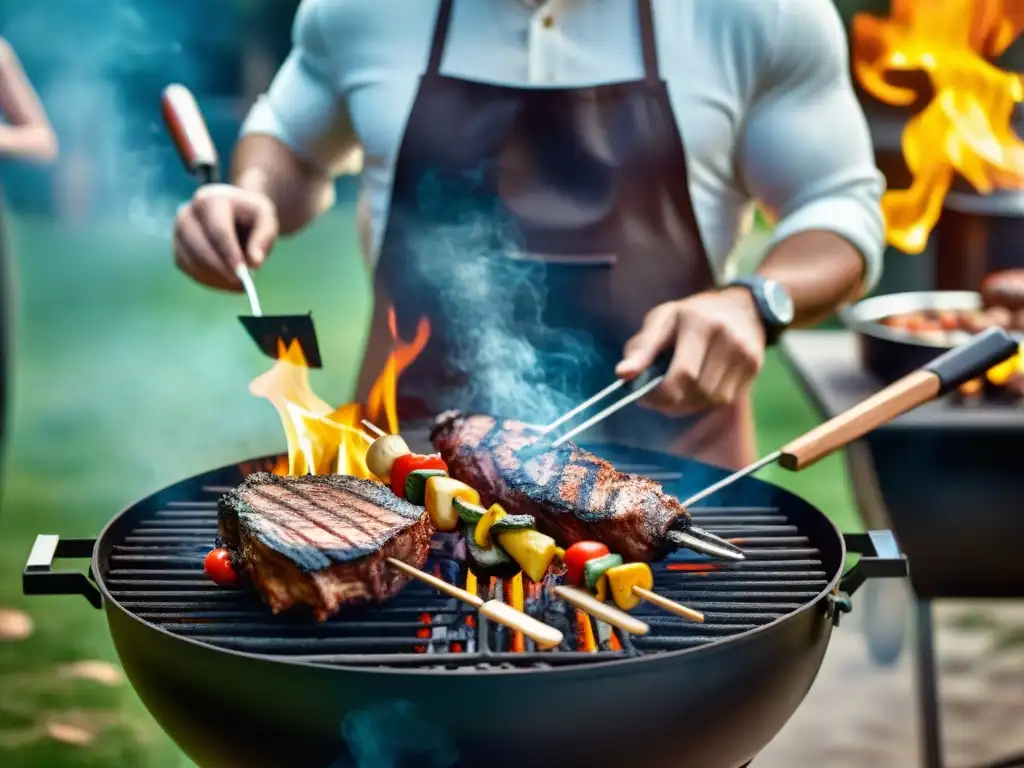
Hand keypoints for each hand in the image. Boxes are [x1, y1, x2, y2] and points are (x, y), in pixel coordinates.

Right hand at [173, 184, 278, 291]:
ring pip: (192, 261)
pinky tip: (226, 282)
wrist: (233, 213)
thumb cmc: (250, 216)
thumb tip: (254, 262)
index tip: (243, 274)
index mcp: (210, 200)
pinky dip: (207, 280)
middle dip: (222, 270)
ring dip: (215, 278)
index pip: (218, 231)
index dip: (230, 254)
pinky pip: (189, 269)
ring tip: (238, 284)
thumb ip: (263, 237)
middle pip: (200, 247)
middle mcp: (187, 213)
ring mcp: (178, 232)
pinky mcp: (178, 249)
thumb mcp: (266, 218)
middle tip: (241, 285)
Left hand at [615, 288, 765, 414]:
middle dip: (672, 402)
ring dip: (688, 404)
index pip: (682, 374)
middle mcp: (727, 338)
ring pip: (711, 399)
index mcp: (699, 323)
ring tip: (675, 393)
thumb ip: (641, 348)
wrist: (743, 305)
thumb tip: (622, 374)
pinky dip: (705, 401)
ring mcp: (745, 354)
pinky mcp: (755, 367)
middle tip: (656, 399)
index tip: (644, 398)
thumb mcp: (662, 320)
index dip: (660, 395)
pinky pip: (725, 399)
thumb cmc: (692, 314)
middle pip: (697, 390)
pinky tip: (696, 389)